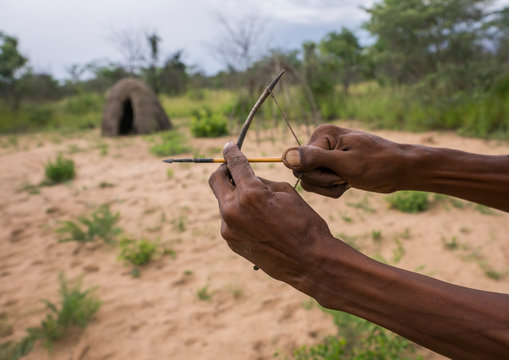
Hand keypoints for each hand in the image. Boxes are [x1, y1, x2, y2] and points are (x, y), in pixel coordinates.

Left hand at [208, 142, 336, 290]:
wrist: (309, 261)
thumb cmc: (304, 222)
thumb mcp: (285, 192)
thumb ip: (260, 182)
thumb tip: (246, 176)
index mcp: (250, 194)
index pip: (234, 164)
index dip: (231, 152)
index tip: (229, 147)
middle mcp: (233, 210)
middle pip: (216, 180)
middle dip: (224, 171)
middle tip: (233, 169)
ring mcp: (229, 228)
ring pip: (223, 201)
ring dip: (234, 195)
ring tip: (258, 203)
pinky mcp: (230, 241)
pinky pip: (229, 219)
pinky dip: (239, 213)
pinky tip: (258, 220)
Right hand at [282, 124, 409, 197]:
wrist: (400, 170)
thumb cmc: (378, 164)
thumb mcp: (345, 163)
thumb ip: (314, 159)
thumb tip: (285, 156)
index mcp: (321, 134)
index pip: (299, 163)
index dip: (319, 175)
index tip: (340, 172)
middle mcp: (320, 143)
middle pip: (303, 173)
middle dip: (325, 182)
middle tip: (346, 177)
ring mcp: (324, 156)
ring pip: (310, 182)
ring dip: (330, 187)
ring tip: (348, 180)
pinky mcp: (330, 167)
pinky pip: (319, 185)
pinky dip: (333, 189)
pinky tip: (349, 183)